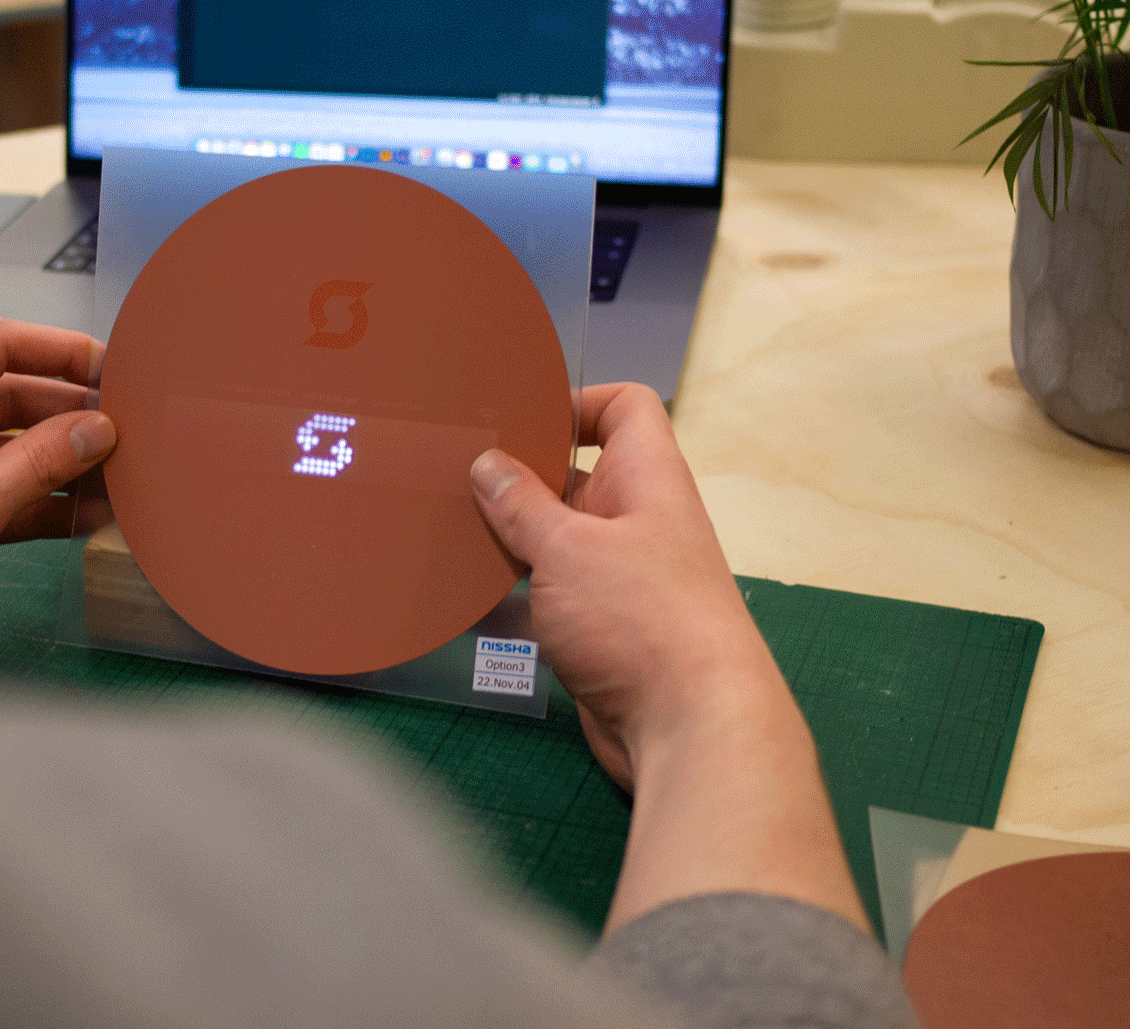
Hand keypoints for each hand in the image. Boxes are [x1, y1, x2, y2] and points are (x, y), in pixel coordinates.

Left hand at [0, 317, 116, 726]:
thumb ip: (39, 464)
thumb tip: (93, 430)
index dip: (58, 351)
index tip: (110, 367)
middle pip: (2, 397)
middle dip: (64, 415)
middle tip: (124, 428)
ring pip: (0, 449)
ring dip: (55, 463)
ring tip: (116, 475)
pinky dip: (33, 502)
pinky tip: (82, 515)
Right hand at [469, 383, 868, 933]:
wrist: (689, 727)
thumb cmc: (640, 617)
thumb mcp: (569, 548)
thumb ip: (522, 504)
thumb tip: (488, 464)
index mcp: (648, 479)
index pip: (625, 409)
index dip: (576, 401)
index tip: (515, 416)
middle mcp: (639, 522)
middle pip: (576, 476)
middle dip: (518, 476)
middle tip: (450, 472)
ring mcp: (620, 580)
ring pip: (555, 541)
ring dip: (507, 539)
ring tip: (440, 528)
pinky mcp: (600, 631)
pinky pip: (548, 597)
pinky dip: (510, 597)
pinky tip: (458, 598)